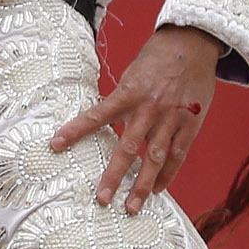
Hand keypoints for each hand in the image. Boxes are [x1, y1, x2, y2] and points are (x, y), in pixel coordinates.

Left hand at [49, 25, 224, 211]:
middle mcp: (149, 108)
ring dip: (143, 184)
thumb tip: (101, 121)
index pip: (96, 116)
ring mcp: (172, 117)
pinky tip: (159, 189)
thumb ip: (119, 99)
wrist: (193, 41)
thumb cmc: (158, 57)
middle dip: (114, 176)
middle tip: (102, 199)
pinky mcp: (191, 122)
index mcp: (128, 93)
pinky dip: (168, 173)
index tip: (54, 145)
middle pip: (128, 148)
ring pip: (155, 157)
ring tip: (132, 206)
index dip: (75, 131)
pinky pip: (178, 153)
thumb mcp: (132, 74)